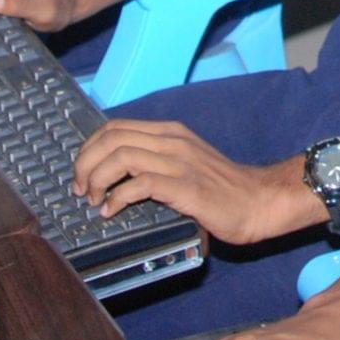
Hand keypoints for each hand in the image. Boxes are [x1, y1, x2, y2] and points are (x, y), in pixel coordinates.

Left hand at [71, 120, 307, 243]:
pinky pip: (139, 184)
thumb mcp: (186, 163)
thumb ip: (157, 161)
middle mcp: (173, 142)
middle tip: (79, 189)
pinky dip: (117, 198)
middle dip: (85, 164)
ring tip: (93, 200)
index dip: (90, 148)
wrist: (259, 201)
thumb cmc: (222, 189)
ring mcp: (179, 163)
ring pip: (121, 157)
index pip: (115, 127)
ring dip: (96, 180)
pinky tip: (112, 212)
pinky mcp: (185, 188)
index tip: (81, 171)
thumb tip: (118, 174)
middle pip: (111, 139)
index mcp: (171, 132)